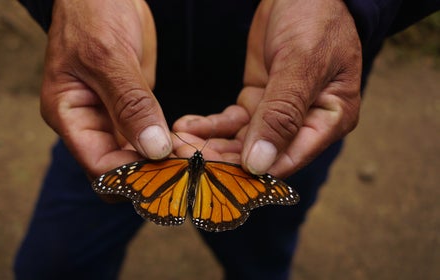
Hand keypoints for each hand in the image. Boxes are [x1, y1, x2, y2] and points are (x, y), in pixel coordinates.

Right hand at [41, 0, 171, 176]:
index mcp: (68, 114)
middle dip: (148, 175)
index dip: (131, 175)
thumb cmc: (94, 14)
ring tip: (191, 162)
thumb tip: (153, 149)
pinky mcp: (132, 109)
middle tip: (184, 172)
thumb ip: (130, 103)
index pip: (98, 165)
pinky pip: (148, 138)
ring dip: (161, 164)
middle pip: (117, 169)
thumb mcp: (109, 56)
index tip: (167, 172)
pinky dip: (166, 146)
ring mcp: (111, 117)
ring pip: (135, 158)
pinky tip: (187, 146)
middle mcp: (89, 123)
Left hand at [175, 0, 361, 177]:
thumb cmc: (315, 19)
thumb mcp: (300, 63)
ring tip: (179, 144)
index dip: (252, 173)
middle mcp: (305, 122)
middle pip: (262, 155)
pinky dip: (210, 126)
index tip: (215, 177)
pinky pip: (232, 121)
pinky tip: (187, 125)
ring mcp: (278, 113)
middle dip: (224, 160)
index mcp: (329, 119)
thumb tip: (259, 165)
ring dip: (211, 145)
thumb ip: (282, 114)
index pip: (290, 159)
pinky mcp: (258, 100)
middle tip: (185, 160)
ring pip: (242, 142)